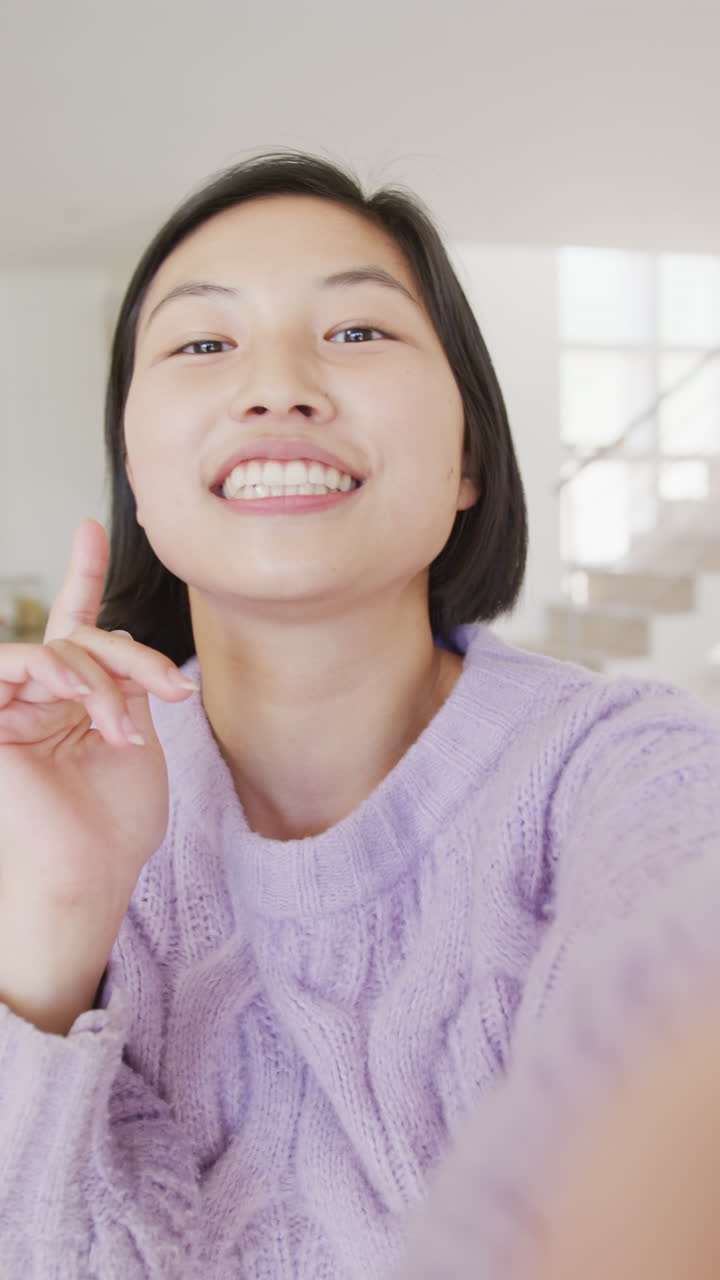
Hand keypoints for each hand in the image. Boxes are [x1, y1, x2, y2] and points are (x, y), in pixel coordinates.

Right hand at [0, 519, 195, 1031]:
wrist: (92, 874)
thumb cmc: (115, 824)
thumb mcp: (138, 739)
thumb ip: (129, 685)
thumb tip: (132, 645)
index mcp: (76, 700)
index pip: (78, 627)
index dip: (83, 575)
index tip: (92, 528)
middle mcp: (40, 696)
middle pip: (87, 635)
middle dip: (136, 656)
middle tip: (173, 690)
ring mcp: (13, 705)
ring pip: (61, 647)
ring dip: (104, 680)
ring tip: (124, 730)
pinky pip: (19, 660)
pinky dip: (60, 672)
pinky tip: (87, 702)